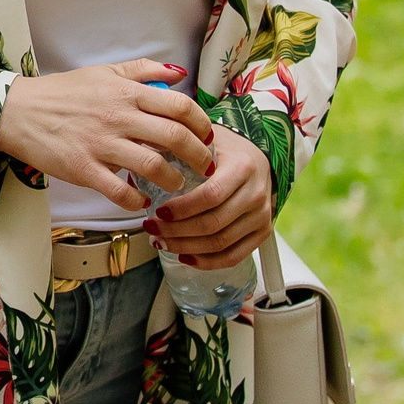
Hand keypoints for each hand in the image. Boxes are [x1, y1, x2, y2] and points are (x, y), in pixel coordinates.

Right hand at [0, 60, 212, 211]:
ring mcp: (100, 144)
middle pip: (175, 137)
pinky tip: (141, 201)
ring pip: (153, 166)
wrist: (18, 111)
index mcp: (125, 92)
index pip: (179, 106)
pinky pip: (119, 191)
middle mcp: (117, 117)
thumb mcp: (104, 72)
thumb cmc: (63, 92)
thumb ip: (143, 71)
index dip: (202, 124)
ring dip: (173, 180)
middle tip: (205, 166)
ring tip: (176, 185)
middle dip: (199, 156)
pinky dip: (136, 200)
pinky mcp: (83, 168)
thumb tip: (179, 74)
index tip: (207, 137)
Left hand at [148, 124, 272, 269]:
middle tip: (153, 229)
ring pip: (221, 243)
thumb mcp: (205, 141)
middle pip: (213, 223)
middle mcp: (256, 194)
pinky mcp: (262, 233)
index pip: (210, 195)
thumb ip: (179, 149)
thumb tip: (142, 162)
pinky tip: (185, 256)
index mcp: (243, 167)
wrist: (260, 160)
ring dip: (186, 247)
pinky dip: (207, 261)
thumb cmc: (227, 151)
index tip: (158, 211)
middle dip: (177, 231)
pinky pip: (234, 256)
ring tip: (162, 242)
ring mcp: (261, 216)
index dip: (182, 209)